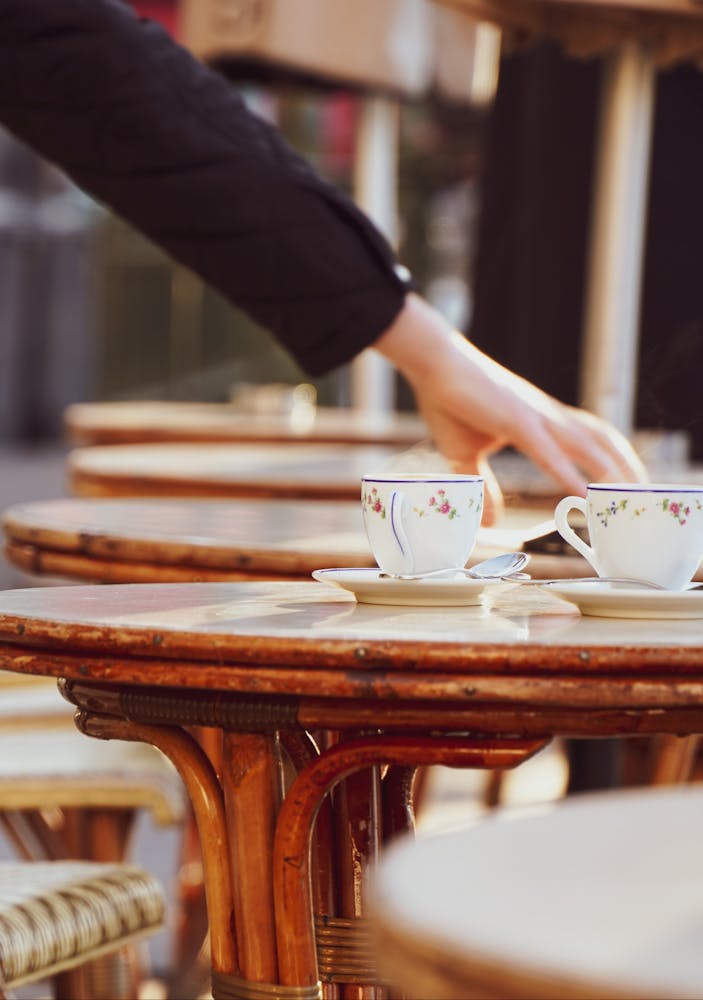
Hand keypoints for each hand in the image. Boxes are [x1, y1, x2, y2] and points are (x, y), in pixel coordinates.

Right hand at [375, 294, 646, 523]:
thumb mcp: (465, 457)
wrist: (433, 364)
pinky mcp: (516, 420)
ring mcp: (535, 416)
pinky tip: (583, 492)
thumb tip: (490, 520)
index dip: (615, 460)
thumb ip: (483, 487)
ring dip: (612, 473)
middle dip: (628, 469)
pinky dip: (569, 473)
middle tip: (644, 499)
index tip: (629, 485)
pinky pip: (549, 452)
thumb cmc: (451, 401)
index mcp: (542, 420)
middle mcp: (548, 416)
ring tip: (628, 499)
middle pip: (603, 441)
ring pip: (588, 445)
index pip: (591, 439)